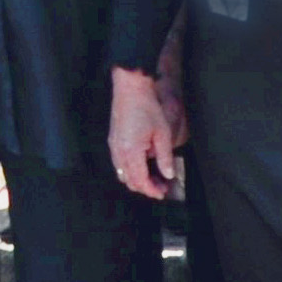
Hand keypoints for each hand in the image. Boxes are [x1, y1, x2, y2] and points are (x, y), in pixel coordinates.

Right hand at [109, 66, 182, 201]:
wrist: (131, 88)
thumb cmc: (147, 108)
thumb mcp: (163, 134)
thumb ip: (165, 157)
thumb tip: (168, 174)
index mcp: (131, 152)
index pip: (140, 180)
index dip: (152, 190)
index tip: (162, 192)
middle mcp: (119, 152)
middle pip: (129, 180)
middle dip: (145, 187)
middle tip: (161, 186)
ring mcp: (113, 146)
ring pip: (122, 173)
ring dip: (137, 179)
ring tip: (153, 176)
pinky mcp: (113, 140)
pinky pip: (119, 163)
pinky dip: (130, 169)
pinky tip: (142, 164)